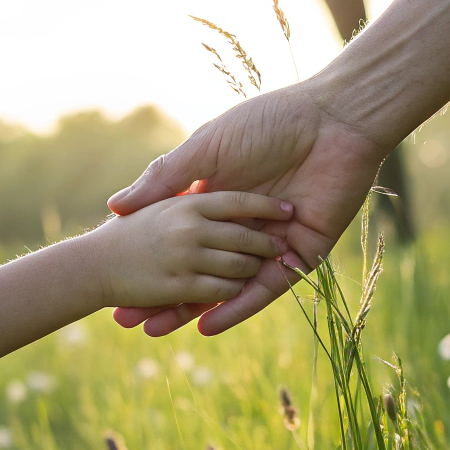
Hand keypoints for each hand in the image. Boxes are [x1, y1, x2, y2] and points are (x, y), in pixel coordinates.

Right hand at [107, 81, 388, 335]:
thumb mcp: (206, 148)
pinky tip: (206, 324)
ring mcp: (271, 243)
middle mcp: (244, 226)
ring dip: (191, 309)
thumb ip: (166, 178)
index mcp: (221, 200)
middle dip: (163, 296)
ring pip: (226, 286)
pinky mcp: (301, 254)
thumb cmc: (268, 122)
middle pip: (198, 270)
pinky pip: (265, 289)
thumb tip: (116, 206)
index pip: (179, 241)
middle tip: (127, 320)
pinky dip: (236, 307)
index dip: (148, 261)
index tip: (116, 282)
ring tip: (156, 328)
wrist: (334, 120)